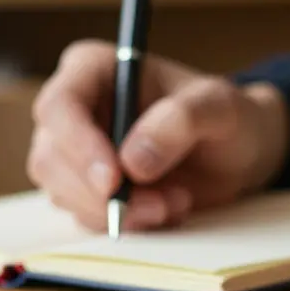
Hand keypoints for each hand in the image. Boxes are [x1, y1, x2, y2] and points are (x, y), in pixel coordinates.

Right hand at [27, 39, 287, 231]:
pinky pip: (86, 216)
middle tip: (162, 204)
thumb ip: (182, 120)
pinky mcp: (86, 187)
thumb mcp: (221, 107)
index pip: (59, 105)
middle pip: (51, 158)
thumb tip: (132, 161)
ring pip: (64, 193)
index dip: (77, 145)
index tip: (114, 181)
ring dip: (121, 211)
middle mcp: (75, 108)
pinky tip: (167, 210)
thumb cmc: (229, 116)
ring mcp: (75, 151)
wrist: (238, 153)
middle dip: (103, 192)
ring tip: (177, 201)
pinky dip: (126, 222)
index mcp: (96, 68)